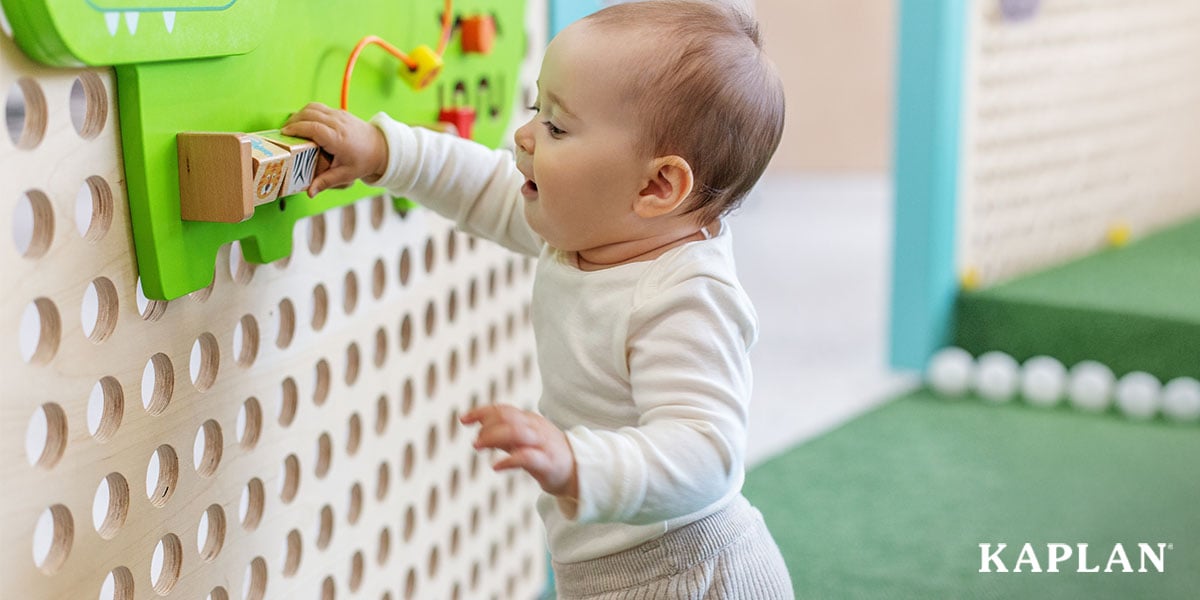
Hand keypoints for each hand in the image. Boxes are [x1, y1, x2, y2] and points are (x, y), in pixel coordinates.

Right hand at [281, 102, 387, 196]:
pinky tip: (304, 123)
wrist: (381, 148)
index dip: (296, 129)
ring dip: (299, 114)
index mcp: (338, 139)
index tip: (284, 134)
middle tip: (284, 132)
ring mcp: (340, 115)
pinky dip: (308, 112)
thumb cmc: (364, 161)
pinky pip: (320, 107)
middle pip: (309, 114)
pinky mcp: (340, 112)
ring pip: (313, 107)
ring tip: (291, 127)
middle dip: (293, 121)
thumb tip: (310, 192)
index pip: (313, 128)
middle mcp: (338, 124)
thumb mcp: (345, 175)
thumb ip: (326, 182)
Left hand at [461, 404, 577, 499]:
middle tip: (475, 442)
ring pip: (516, 432)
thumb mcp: (524, 441)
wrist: (579, 470)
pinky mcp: (547, 462)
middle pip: (508, 417)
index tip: (463, 419)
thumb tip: (480, 432)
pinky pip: (526, 457)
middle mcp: (535, 428)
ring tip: (478, 446)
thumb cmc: (547, 454)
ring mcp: (542, 443)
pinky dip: (508, 460)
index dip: (482, 411)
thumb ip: (504, 435)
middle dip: (486, 425)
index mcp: (529, 420)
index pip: (503, 409)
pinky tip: (496, 466)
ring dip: (493, 436)